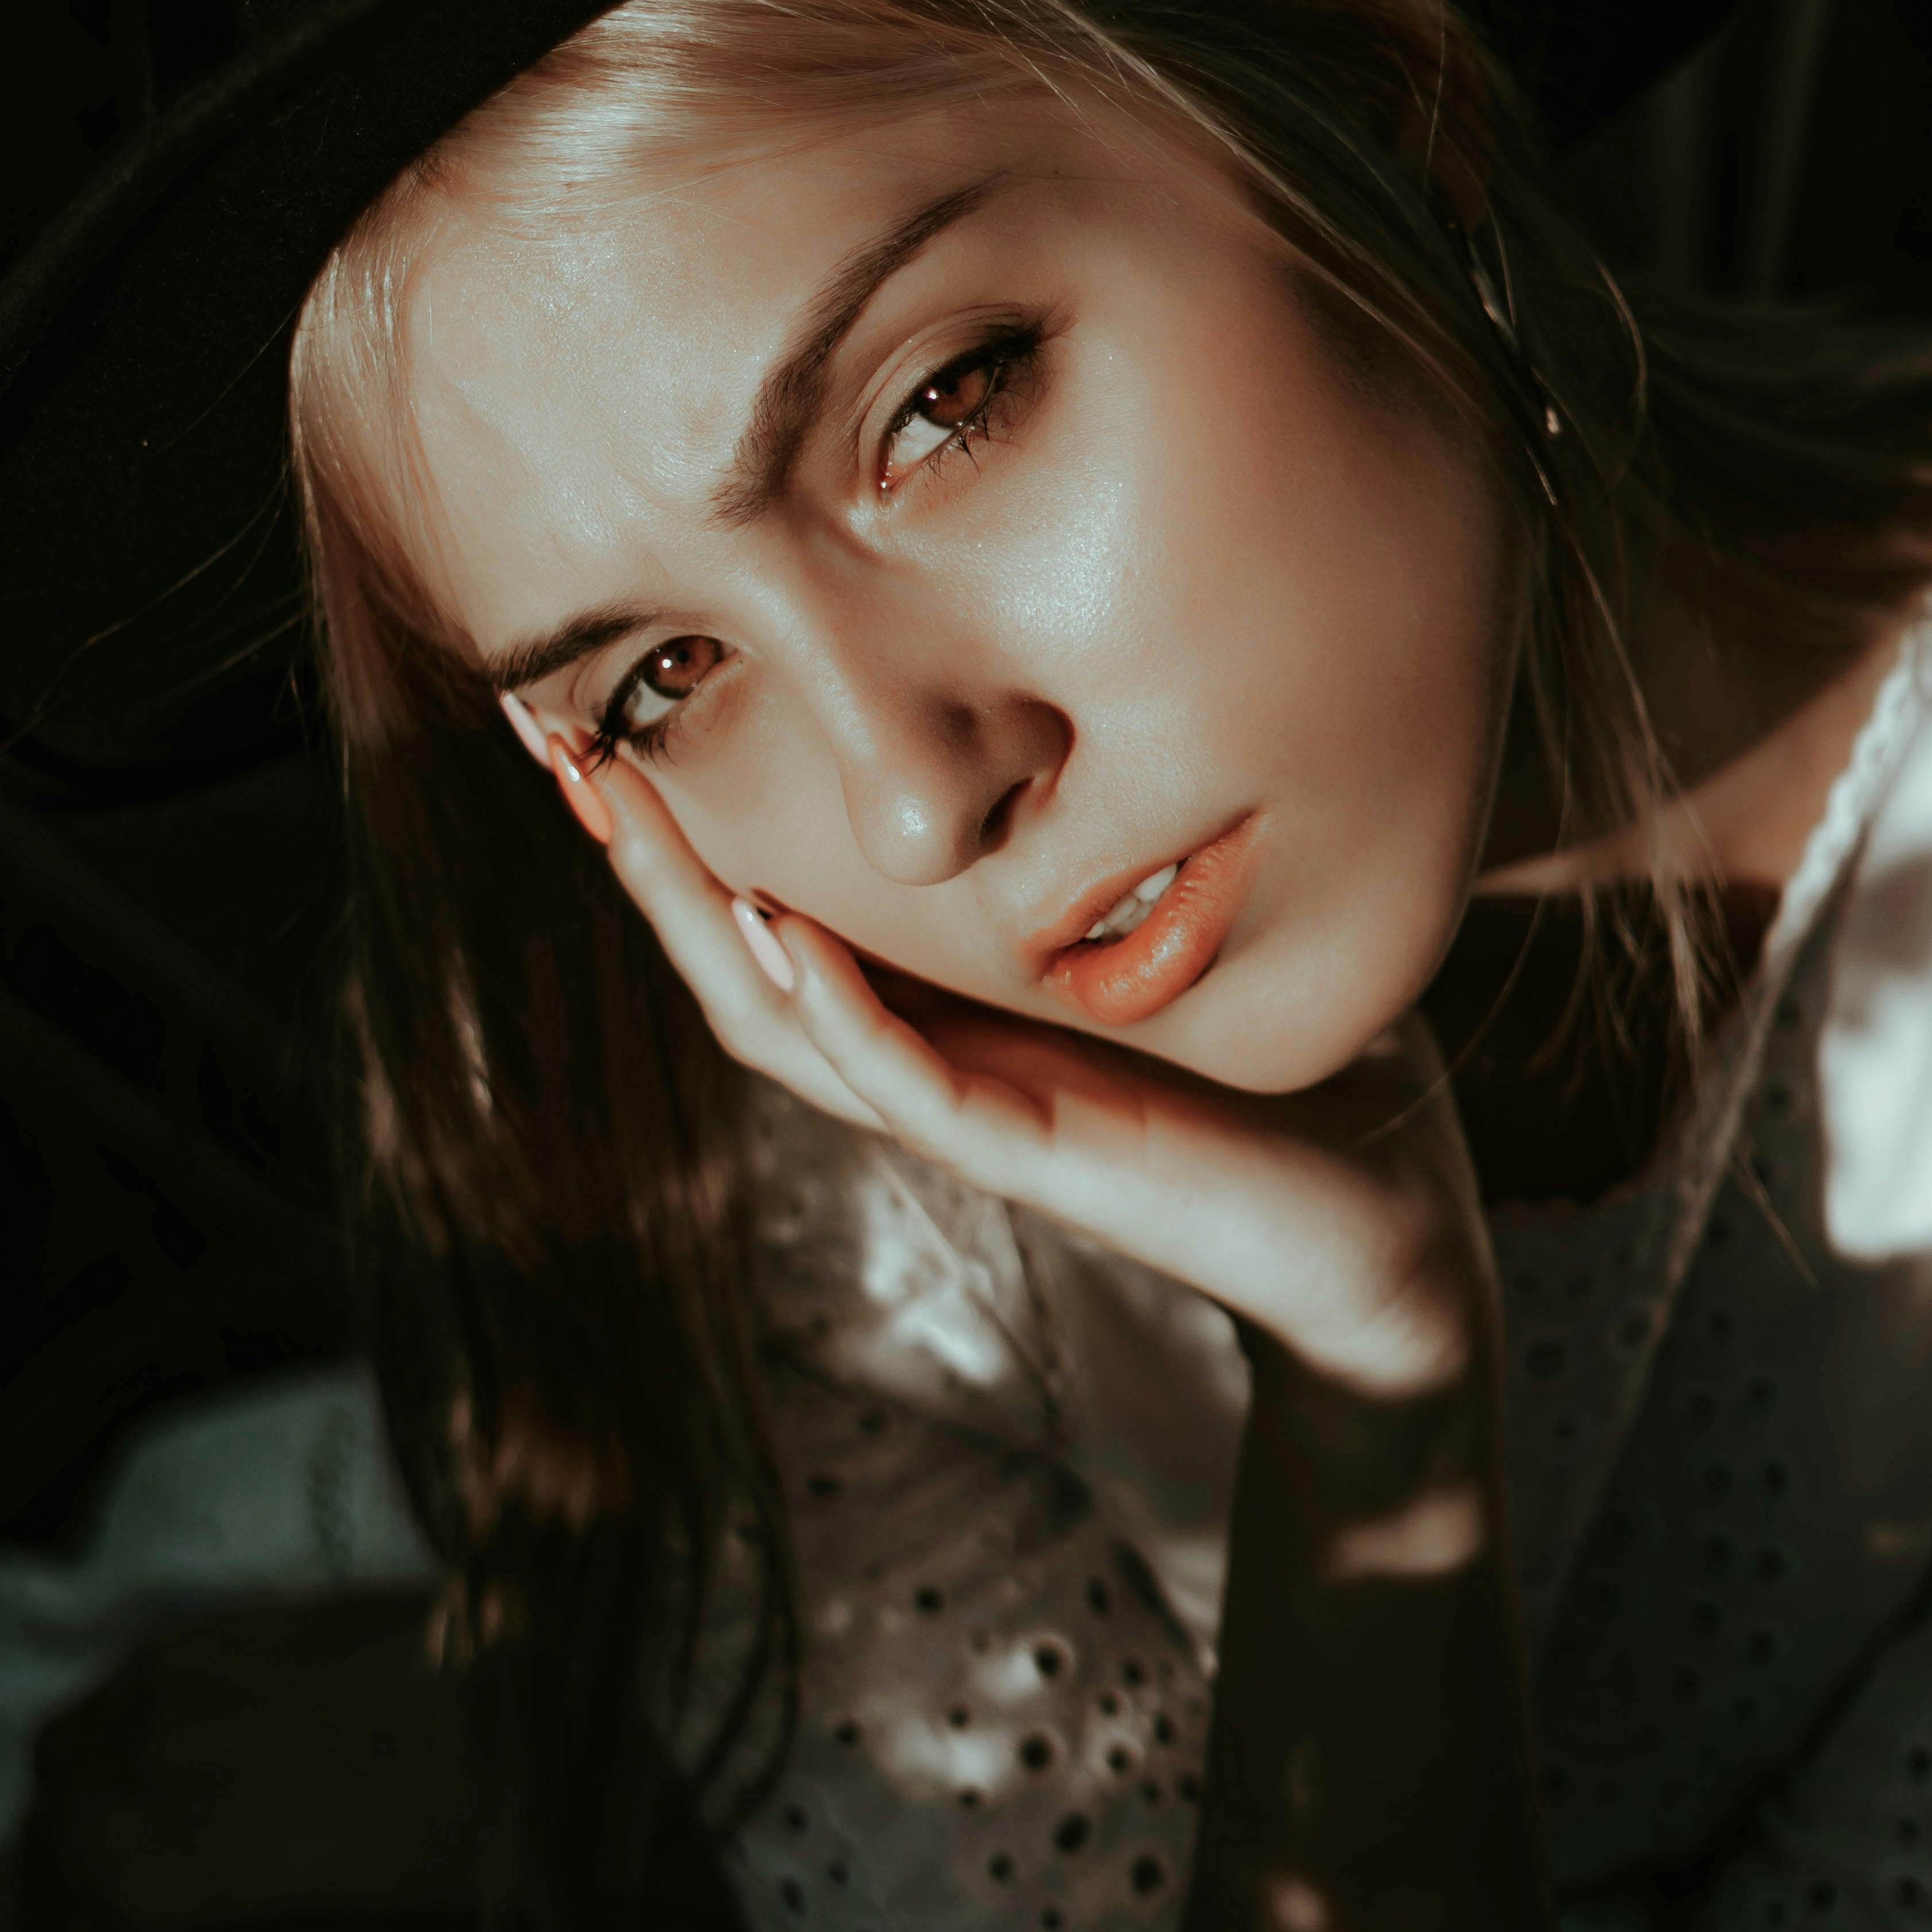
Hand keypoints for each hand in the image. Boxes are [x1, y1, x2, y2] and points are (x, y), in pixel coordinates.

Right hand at [579, 751, 1496, 1400]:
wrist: (1376, 1227)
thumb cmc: (1277, 1079)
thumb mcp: (1163, 933)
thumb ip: (1092, 852)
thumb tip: (1068, 703)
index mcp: (941, 1014)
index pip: (767, 917)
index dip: (674, 831)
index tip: (596, 716)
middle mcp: (928, 1067)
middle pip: (733, 965)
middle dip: (642, 857)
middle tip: (555, 743)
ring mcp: (971, 1118)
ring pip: (787, 1025)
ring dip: (697, 922)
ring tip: (625, 815)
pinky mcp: (1034, 1157)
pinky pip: (907, 1087)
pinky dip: (837, 1012)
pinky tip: (779, 934)